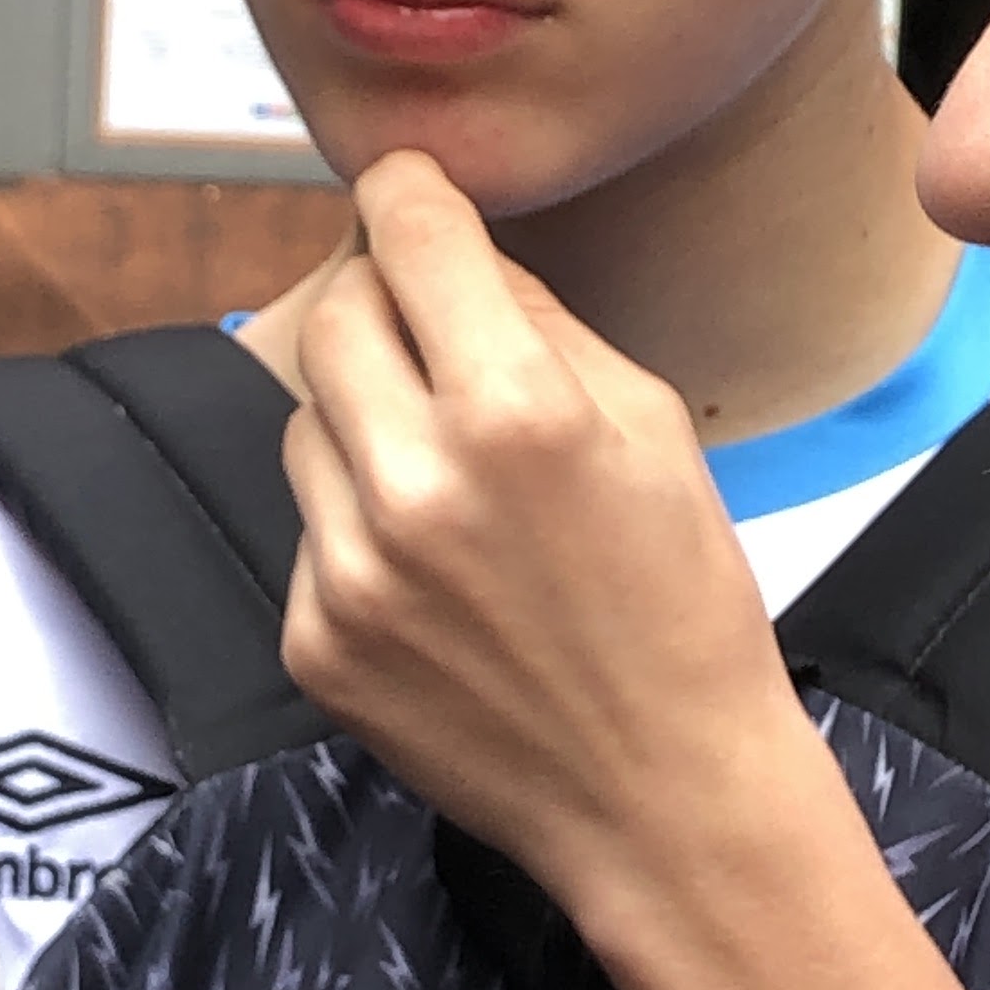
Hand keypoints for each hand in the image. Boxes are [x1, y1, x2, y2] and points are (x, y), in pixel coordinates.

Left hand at [279, 154, 836, 934]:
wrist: (663, 796)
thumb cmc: (683, 604)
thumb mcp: (653, 428)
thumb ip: (540, 324)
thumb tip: (456, 251)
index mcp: (518, 411)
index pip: (408, 232)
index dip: (406, 194)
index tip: (407, 193)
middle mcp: (416, 483)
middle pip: (332, 315)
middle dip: (377, 301)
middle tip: (428, 332)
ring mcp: (350, 570)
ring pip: (306, 421)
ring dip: (364, 421)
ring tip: (451, 482)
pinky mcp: (313, 642)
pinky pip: (308, 528)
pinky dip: (357, 526)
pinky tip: (437, 577)